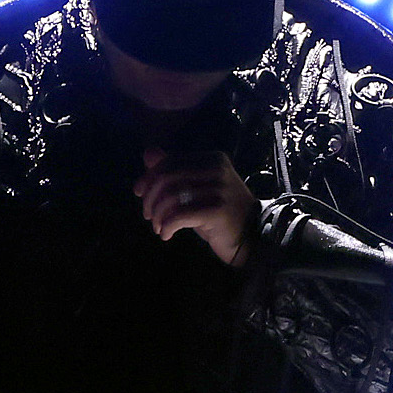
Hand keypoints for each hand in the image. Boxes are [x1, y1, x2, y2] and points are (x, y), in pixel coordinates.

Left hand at [135, 147, 260, 265]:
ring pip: (172, 196)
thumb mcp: (196, 189)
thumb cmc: (221, 214)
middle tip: (148, 215)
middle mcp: (217, 170)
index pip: (171, 162)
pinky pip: (180, 215)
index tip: (139, 194)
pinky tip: (166, 234)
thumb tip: (148, 153)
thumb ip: (174, 170)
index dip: (149, 177)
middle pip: (168, 177)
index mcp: (213, 159)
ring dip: (158, 214)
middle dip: (151, 197)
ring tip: (158, 227)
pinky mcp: (218, 210)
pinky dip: (167, 226)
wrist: (252, 238)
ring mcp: (220, 189)